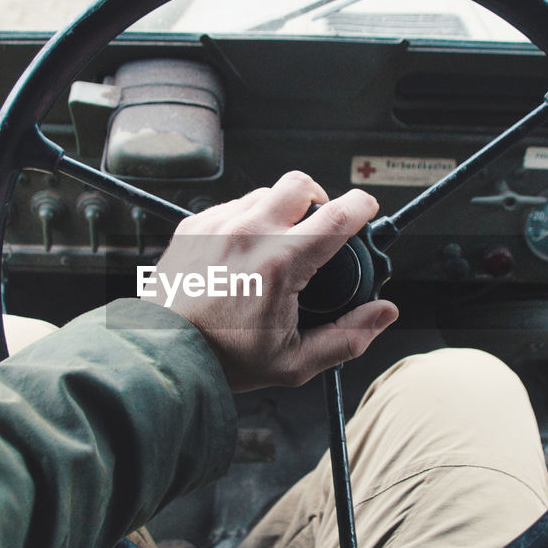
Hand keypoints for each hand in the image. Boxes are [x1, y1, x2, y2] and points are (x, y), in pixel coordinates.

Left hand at [149, 171, 398, 391]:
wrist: (162, 355)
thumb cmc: (225, 360)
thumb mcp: (294, 363)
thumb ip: (347, 337)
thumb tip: (384, 312)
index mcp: (278, 264)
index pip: (337, 215)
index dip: (362, 205)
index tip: (367, 209)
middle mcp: (247, 234)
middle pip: (300, 184)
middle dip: (320, 198)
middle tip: (321, 225)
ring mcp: (216, 225)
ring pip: (264, 192)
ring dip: (281, 209)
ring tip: (280, 243)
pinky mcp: (192, 226)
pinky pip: (232, 205)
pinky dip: (247, 218)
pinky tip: (246, 249)